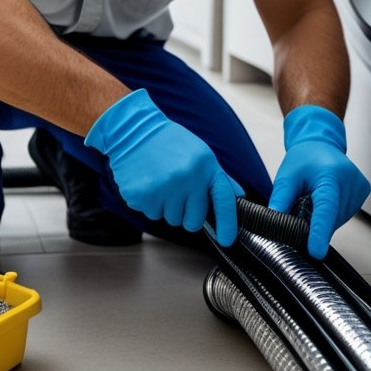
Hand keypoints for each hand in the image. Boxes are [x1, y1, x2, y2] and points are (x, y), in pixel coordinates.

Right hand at [86, 89, 243, 245]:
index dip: (227, 224)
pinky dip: (148, 203)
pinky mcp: (143, 194)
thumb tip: (237, 196)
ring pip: (170, 219)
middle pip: (193, 221)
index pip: (223, 201)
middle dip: (185, 213)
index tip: (226, 240)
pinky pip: (150, 213)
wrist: (133, 130)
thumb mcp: (200, 153)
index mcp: (205, 166)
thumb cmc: (168, 142)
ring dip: (164, 206)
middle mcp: (188, 178)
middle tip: (175, 192)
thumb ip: (219, 177)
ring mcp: (164, 187)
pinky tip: (146, 182)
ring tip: (159, 181)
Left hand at [269, 105, 370, 258]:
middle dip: (313, 221)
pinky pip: (343, 215)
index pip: (325, 208)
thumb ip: (280, 199)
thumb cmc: (305, 157)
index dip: (319, 232)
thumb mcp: (286, 176)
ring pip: (337, 220)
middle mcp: (350, 181)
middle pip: (330, 219)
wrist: (321, 144)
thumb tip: (275, 221)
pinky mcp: (363, 192)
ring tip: (316, 196)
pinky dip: (332, 213)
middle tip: (303, 203)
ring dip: (323, 217)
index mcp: (330, 175)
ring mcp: (359, 188)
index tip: (316, 251)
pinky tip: (326, 198)